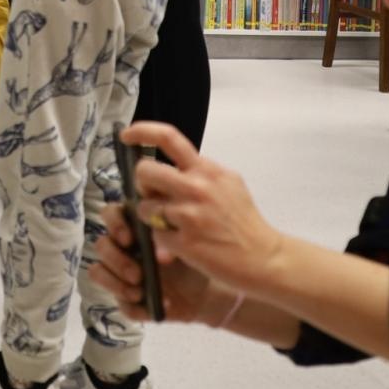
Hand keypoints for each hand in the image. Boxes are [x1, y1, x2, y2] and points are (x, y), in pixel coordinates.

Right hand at [91, 201, 229, 324]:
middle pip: (101, 245)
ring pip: (97, 272)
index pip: (110, 214)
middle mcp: (122, 247)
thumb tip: (158, 255)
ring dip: (115, 284)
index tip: (129, 239)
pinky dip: (137, 308)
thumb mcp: (187, 243)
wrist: (206, 289)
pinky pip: (121, 306)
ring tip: (139, 292)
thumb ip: (170, 241)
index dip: (115, 224)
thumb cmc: (194, 255)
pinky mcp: (128, 299)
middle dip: (116, 260)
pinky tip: (157, 307)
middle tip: (137, 274)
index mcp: (133, 225)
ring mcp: (121, 274)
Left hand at [124, 122, 285, 297]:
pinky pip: (155, 235)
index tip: (127, 134)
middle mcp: (196, 187)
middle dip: (142, 183)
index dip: (142, 131)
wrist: (262, 257)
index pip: (169, 138)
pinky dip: (162, 240)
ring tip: (171, 224)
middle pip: (145, 171)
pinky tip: (179, 243)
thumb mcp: (229, 183)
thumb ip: (200, 173)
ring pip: (145, 206)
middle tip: (153, 194)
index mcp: (207, 170)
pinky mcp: (184, 242)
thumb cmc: (244, 220)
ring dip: (151, 217)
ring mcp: (189, 215)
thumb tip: (169, 167)